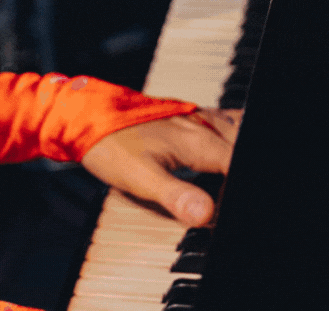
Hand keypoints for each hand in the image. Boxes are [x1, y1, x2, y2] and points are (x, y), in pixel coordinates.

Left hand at [79, 109, 241, 225]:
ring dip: (242, 152)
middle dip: (245, 171)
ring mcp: (197, 117)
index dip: (246, 193)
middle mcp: (204, 125)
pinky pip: (226, 123)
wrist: (82, 112)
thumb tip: (209, 215)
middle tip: (235, 198)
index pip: (243, 167)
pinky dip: (235, 137)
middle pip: (244, 149)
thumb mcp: (140, 176)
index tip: (242, 211)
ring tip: (232, 179)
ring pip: (239, 133)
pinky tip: (231, 148)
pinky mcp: (187, 117)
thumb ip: (176, 195)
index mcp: (201, 141)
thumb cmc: (109, 143)